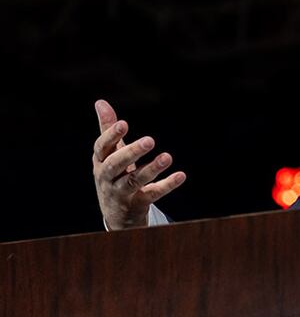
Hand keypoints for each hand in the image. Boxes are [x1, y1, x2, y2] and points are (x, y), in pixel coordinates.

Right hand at [92, 99, 185, 229]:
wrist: (116, 216)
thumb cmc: (113, 176)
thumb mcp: (109, 154)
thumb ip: (107, 129)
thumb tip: (100, 102)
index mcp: (101, 162)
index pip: (102, 148)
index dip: (111, 135)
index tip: (123, 123)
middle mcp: (107, 178)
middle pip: (116, 165)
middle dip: (131, 152)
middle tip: (150, 140)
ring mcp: (121, 193)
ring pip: (134, 181)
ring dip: (151, 169)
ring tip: (167, 157)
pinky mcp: (138, 204)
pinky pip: (153, 194)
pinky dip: (167, 185)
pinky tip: (181, 175)